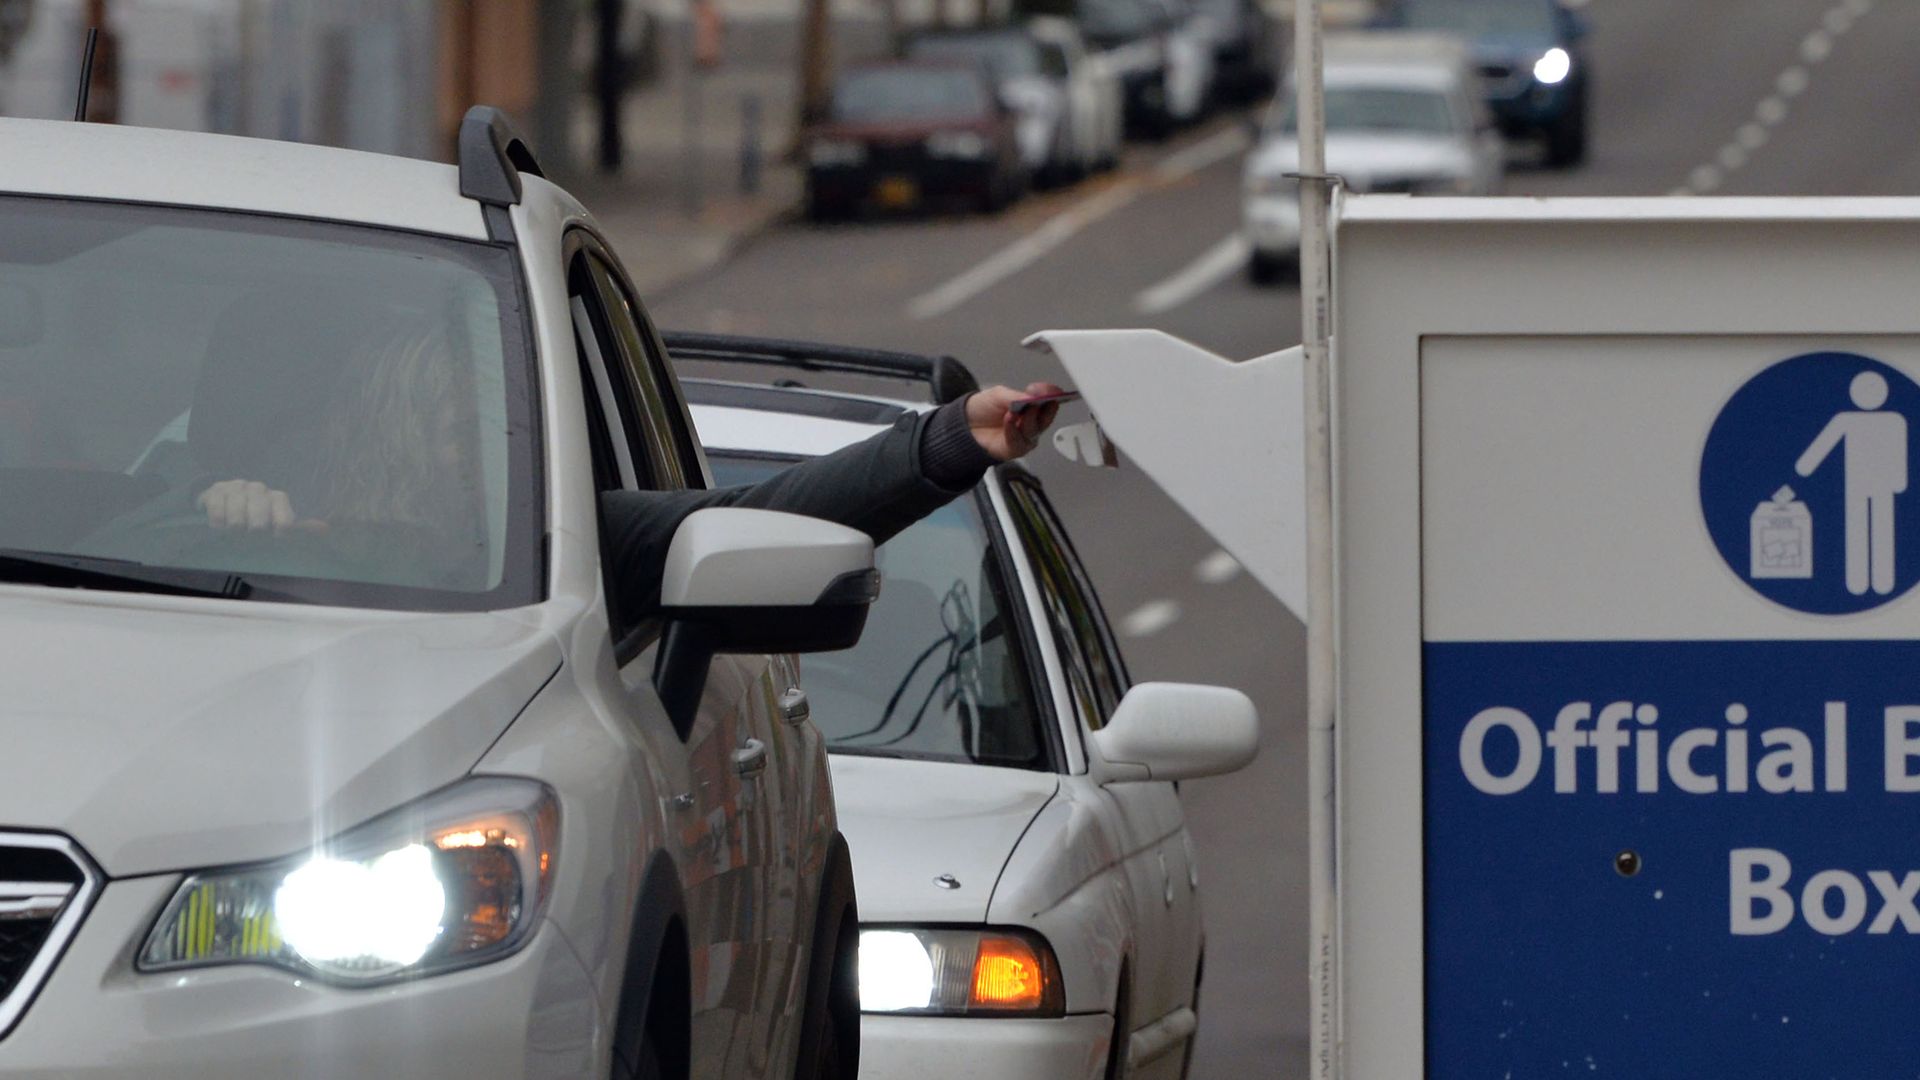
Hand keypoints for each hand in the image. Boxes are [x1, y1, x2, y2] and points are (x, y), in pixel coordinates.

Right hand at [196, 479, 324, 532]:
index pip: (284, 521)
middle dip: (252, 536)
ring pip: (237, 516)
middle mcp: (259, 489)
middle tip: (248, 539)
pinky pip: (217, 508)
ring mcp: (237, 487)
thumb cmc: (254, 520)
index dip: (278, 536)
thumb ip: (300, 529)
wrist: (223, 507)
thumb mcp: (277, 526)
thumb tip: (324, 528)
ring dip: (234, 531)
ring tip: (232, 535)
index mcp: (277, 498)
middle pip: (259, 522)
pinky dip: (217, 523)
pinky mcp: (216, 490)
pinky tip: (218, 527)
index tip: (273, 542)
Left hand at [966, 382, 1066, 461]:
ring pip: (1034, 431)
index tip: (1052, 391)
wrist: (965, 425)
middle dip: (1044, 409)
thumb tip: (1032, 397)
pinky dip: (1013, 431)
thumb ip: (1016, 396)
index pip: (1048, 401)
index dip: (1052, 395)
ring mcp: (1025, 436)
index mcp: (1031, 405)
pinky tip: (1008, 421)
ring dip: (1026, 420)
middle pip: (1046, 417)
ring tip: (1015, 411)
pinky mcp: (1015, 449)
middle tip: (1037, 401)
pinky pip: (1019, 442)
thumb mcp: (999, 395)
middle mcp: (1031, 422)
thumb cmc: (983, 409)